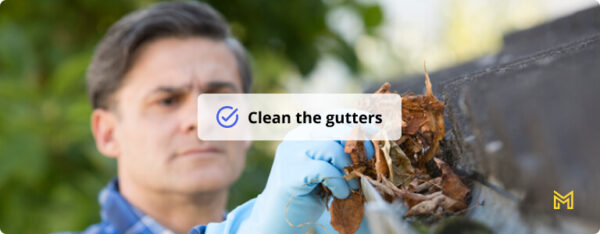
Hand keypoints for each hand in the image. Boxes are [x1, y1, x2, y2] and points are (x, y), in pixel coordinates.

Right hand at [199, 124, 373, 233]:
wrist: (279, 220)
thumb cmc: (309, 194)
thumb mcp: (329, 169)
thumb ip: (342, 154)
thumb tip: (375, 143)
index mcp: (307, 132)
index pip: (337, 115)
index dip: (360, 122)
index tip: (377, 136)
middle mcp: (298, 137)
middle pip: (339, 129)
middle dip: (361, 148)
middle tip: (369, 167)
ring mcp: (292, 153)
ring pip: (333, 149)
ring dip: (350, 171)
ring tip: (352, 188)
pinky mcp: (291, 172)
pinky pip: (325, 170)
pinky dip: (339, 183)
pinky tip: (339, 195)